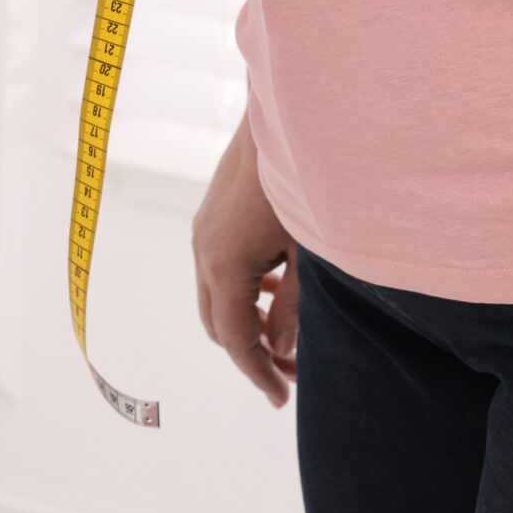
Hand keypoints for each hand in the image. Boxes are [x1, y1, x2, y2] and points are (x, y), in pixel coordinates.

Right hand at [192, 115, 298, 405]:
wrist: (291, 114)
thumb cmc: (308, 182)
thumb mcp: (310, 254)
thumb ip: (295, 309)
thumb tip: (280, 350)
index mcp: (224, 266)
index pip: (235, 340)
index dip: (259, 374)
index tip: (282, 399)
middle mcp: (203, 250)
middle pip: (217, 324)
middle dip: (251, 353)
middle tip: (291, 372)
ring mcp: (203, 228)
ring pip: (214, 296)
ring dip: (245, 320)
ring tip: (287, 333)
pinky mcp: (211, 212)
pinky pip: (217, 268)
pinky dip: (241, 290)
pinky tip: (275, 286)